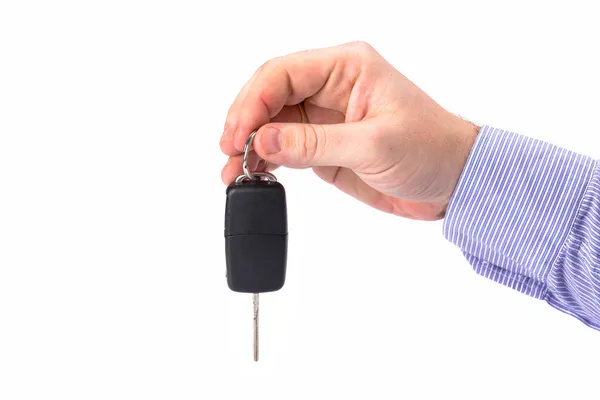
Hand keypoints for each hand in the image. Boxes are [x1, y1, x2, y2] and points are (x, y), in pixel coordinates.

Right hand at [219, 41, 478, 220]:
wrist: (453, 181)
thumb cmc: (431, 149)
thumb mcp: (374, 146)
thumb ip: (314, 143)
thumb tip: (262, 140)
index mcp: (346, 67)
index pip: (282, 73)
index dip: (252, 102)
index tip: (236, 136)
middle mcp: (330, 86)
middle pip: (269, 94)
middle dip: (244, 122)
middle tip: (229, 154)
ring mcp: (324, 116)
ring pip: (271, 121)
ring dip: (249, 144)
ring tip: (233, 171)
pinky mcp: (323, 144)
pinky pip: (283, 145)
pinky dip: (264, 159)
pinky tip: (253, 174)